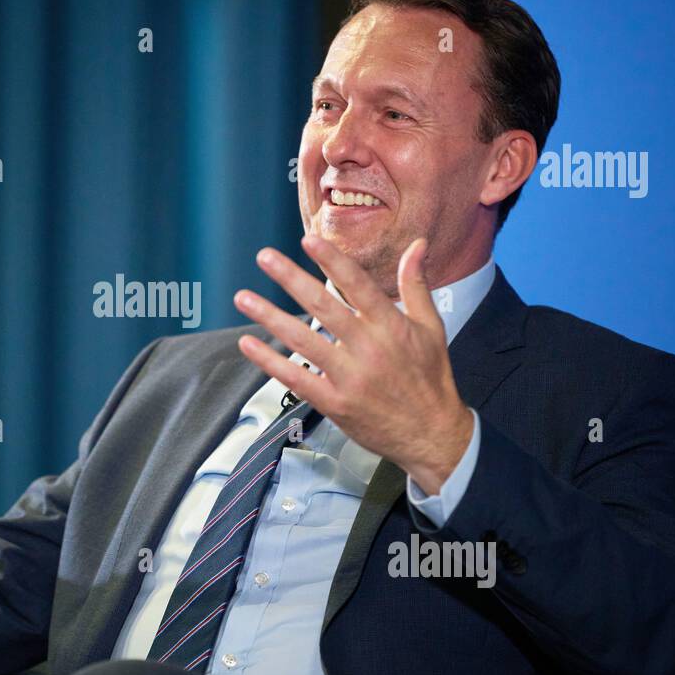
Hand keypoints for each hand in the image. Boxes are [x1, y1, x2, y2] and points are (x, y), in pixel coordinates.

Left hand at [233, 234, 473, 492]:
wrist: (431, 435)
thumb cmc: (430, 379)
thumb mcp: (431, 328)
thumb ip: (416, 285)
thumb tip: (417, 245)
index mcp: (391, 327)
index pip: (358, 286)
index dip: (333, 262)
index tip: (309, 240)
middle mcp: (369, 349)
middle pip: (324, 307)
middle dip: (291, 279)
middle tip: (265, 257)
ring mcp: (350, 378)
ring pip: (303, 341)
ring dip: (270, 317)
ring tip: (243, 298)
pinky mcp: (335, 403)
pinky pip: (296, 379)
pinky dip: (270, 362)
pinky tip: (249, 344)